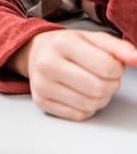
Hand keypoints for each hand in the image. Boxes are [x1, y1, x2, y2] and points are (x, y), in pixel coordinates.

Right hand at [14, 29, 136, 120]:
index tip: (111, 66)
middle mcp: (48, 63)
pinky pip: (79, 115)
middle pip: (98, 88)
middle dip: (110, 85)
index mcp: (62, 43)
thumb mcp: (93, 39)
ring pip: (90, 104)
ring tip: (92, 85)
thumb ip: (119, 48)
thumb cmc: (68, 46)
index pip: (106, 66)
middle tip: (104, 78)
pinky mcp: (41, 101)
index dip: (117, 70)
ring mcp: (42, 84)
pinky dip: (87, 107)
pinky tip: (80, 94)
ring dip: (100, 98)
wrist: (35, 53)